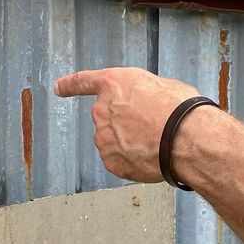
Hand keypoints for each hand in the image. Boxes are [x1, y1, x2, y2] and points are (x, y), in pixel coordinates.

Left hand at [54, 67, 200, 181]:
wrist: (185, 139)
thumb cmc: (179, 109)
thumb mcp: (162, 86)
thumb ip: (143, 93)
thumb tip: (146, 103)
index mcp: (113, 84)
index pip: (83, 82)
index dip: (70, 85)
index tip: (59, 87)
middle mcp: (101, 110)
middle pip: (108, 117)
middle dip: (126, 123)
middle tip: (153, 126)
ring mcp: (103, 138)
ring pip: (114, 141)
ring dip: (130, 142)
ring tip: (157, 142)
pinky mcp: (111, 162)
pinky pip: (120, 160)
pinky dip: (133, 161)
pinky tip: (152, 156)